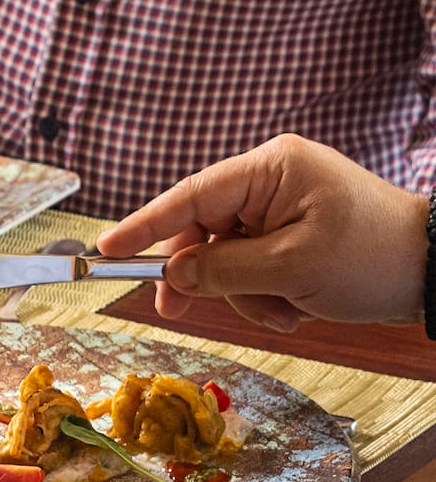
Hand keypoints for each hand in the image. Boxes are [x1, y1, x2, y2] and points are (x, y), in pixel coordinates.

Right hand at [95, 134, 427, 329]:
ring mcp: (281, 206)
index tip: (105, 250)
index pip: (189, 196)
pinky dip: (264, 293)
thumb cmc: (374, 258)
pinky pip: (252, 264)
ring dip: (245, 294)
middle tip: (179, 310)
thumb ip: (222, 271)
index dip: (143, 226)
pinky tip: (294, 307)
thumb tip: (173, 276)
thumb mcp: (292, 269)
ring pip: (225, 256)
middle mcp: (271, 179)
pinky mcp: (291, 231)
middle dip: (206, 277)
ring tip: (284, 313)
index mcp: (270, 169)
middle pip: (202, 231)